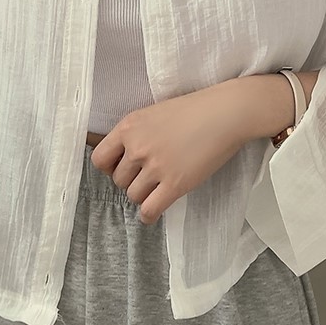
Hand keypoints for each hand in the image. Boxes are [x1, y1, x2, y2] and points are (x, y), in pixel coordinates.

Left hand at [89, 79, 251, 225]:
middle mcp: (137, 147)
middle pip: (118, 180)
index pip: (99, 159)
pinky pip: (150, 209)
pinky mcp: (175, 184)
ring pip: (133, 196)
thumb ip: (135, 133)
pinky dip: (149, 214)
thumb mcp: (154, 112)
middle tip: (149, 175)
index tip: (122, 168)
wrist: (226, 113)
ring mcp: (155, 166)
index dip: (109, 167)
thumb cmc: (196, 109)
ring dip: (144, 195)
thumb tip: (123, 156)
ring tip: (159, 186)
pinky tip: (155, 210)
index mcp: (129, 127)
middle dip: (131, 180)